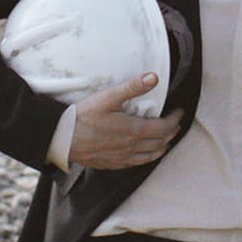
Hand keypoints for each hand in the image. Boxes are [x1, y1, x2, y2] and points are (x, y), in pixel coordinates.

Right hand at [67, 73, 182, 169]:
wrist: (62, 138)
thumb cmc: (84, 117)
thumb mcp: (109, 97)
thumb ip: (133, 87)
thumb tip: (154, 78)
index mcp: (134, 130)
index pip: (164, 127)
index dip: (175, 119)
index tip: (179, 111)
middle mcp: (131, 147)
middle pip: (161, 142)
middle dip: (171, 132)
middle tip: (175, 124)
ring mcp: (122, 158)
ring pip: (151, 156)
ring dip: (162, 147)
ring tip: (166, 139)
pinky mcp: (112, 164)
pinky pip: (137, 163)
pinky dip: (148, 157)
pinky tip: (145, 153)